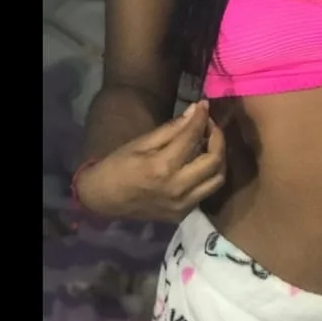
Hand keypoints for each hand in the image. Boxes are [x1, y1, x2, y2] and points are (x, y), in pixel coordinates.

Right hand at [77, 101, 226, 221]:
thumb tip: (194, 110)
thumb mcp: (141, 143)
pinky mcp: (182, 214)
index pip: (192, 137)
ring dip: (219, 158)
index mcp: (162, 167)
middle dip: (218, 138)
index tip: (204, 105)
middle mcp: (178, 188)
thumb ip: (171, 129)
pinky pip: (206, 192)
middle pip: (215, 160)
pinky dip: (209, 175)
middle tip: (210, 125)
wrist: (102, 200)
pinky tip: (200, 163)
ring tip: (210, 143)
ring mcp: (182, 205)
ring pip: (217, 179)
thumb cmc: (118, 166)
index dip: (201, 118)